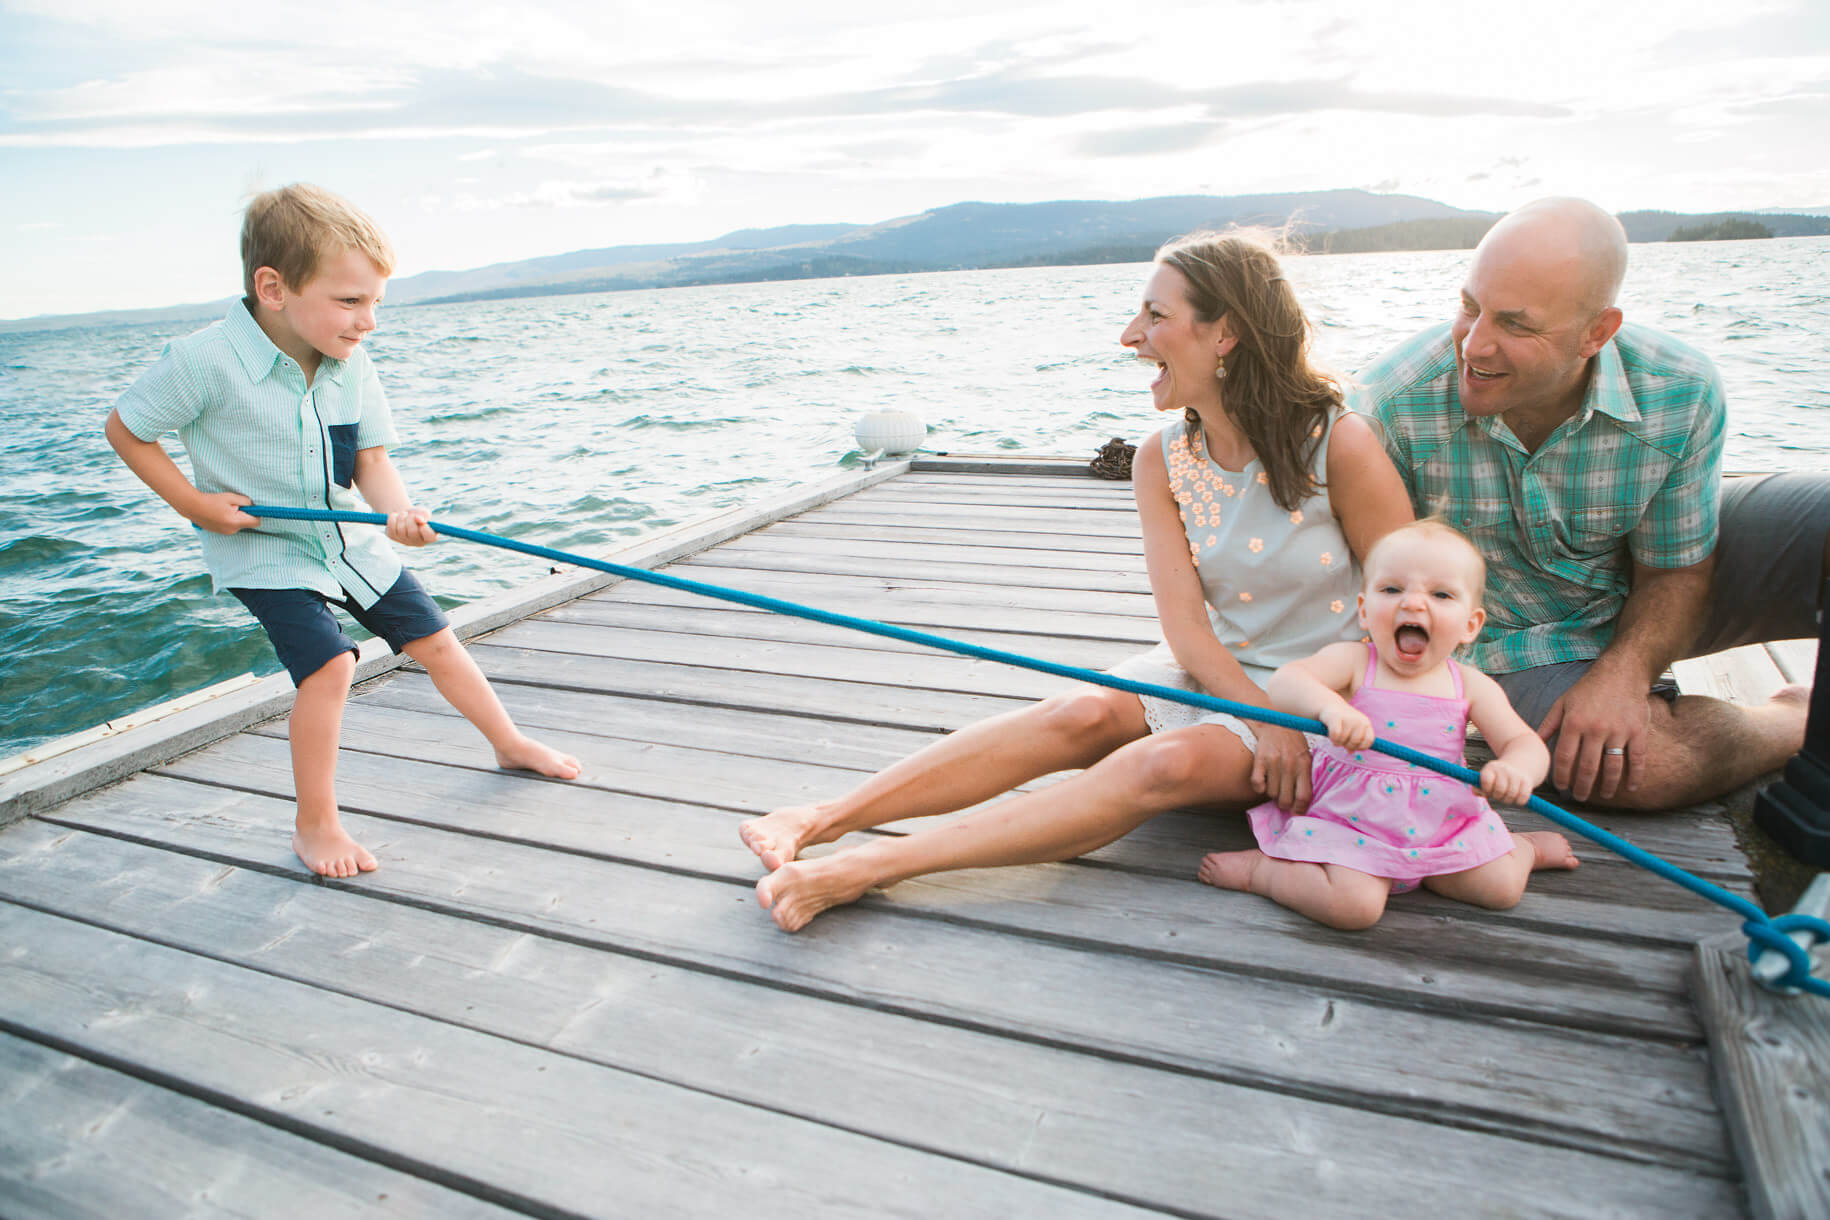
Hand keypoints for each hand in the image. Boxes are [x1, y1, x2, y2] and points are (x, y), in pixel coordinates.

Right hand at [189, 491, 257, 534]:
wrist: (191, 506)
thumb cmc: (211, 500)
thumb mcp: (230, 497)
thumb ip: (245, 501)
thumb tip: (253, 505)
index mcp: (235, 522)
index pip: (256, 522)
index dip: (257, 515)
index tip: (253, 508)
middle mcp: (232, 530)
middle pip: (247, 523)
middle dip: (244, 515)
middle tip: (233, 506)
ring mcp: (225, 533)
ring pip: (238, 525)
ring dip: (235, 517)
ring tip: (223, 509)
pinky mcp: (219, 532)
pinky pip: (230, 526)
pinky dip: (229, 520)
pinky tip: (219, 513)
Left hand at [385, 507, 436, 546]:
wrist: (404, 515)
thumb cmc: (417, 514)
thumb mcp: (424, 512)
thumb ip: (425, 515)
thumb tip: (419, 519)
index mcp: (429, 537)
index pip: (430, 537)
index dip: (426, 529)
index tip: (422, 522)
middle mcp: (417, 542)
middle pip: (413, 532)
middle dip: (410, 519)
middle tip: (411, 515)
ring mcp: (404, 541)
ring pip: (401, 528)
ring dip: (402, 516)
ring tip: (404, 514)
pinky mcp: (393, 537)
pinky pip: (391, 526)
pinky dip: (393, 517)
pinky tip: (396, 517)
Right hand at [1251, 725, 1313, 814]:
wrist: (1273, 722)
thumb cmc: (1292, 741)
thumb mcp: (1305, 755)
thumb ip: (1306, 774)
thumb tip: (1303, 800)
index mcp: (1304, 764)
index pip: (1304, 796)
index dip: (1300, 808)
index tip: (1296, 811)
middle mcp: (1290, 764)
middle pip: (1286, 799)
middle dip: (1284, 804)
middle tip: (1283, 800)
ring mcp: (1274, 762)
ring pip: (1271, 793)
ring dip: (1272, 793)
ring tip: (1274, 785)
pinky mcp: (1260, 759)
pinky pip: (1257, 784)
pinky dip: (1259, 787)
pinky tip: (1262, 781)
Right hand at [1321, 704, 1373, 750]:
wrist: (1329, 705)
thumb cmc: (1342, 720)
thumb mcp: (1351, 729)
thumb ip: (1354, 740)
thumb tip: (1351, 752)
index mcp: (1366, 723)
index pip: (1369, 741)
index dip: (1360, 747)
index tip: (1352, 747)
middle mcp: (1359, 720)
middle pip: (1356, 742)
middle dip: (1347, 745)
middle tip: (1341, 742)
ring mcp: (1348, 718)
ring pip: (1344, 740)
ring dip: (1337, 742)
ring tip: (1335, 737)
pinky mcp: (1336, 718)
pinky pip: (1336, 735)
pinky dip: (1332, 738)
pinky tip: (1330, 735)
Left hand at [1480, 758, 1534, 807]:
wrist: (1516, 768)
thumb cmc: (1495, 779)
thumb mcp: (1485, 779)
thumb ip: (1478, 788)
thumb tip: (1478, 793)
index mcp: (1490, 767)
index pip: (1486, 781)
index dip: (1486, 790)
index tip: (1488, 791)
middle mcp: (1503, 769)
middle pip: (1500, 790)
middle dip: (1497, 797)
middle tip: (1497, 795)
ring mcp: (1516, 774)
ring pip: (1511, 795)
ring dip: (1507, 800)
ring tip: (1505, 796)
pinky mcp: (1527, 781)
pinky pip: (1523, 797)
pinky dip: (1518, 801)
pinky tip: (1515, 798)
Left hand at [1538, 664, 1649, 801]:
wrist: (1621, 674)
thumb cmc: (1588, 690)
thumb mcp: (1563, 703)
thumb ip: (1549, 724)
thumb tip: (1536, 743)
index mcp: (1574, 723)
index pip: (1565, 757)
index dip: (1562, 776)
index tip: (1561, 787)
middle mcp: (1596, 729)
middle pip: (1588, 767)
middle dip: (1582, 786)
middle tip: (1579, 797)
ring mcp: (1619, 731)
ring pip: (1612, 767)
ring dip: (1607, 786)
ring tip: (1602, 796)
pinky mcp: (1638, 731)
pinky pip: (1637, 759)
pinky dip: (1635, 776)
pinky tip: (1629, 788)